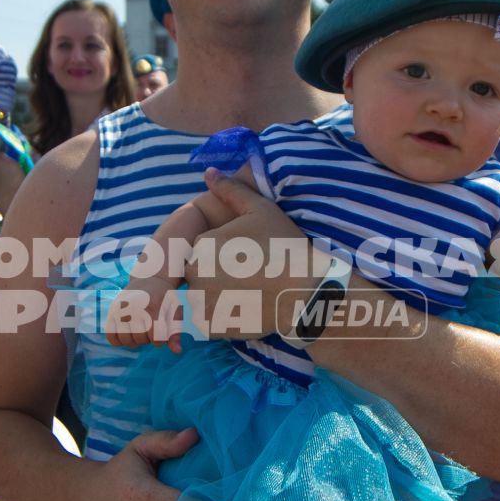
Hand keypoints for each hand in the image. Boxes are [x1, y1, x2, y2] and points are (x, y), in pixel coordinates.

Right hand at [105, 278, 182, 349]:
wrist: (149, 279)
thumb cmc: (165, 300)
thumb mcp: (174, 312)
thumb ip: (175, 333)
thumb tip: (177, 351)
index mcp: (152, 306)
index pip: (156, 338)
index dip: (160, 340)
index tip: (162, 332)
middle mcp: (134, 307)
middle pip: (141, 340)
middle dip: (148, 338)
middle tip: (151, 327)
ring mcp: (120, 309)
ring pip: (126, 341)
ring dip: (135, 340)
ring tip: (141, 329)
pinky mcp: (111, 311)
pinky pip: (111, 336)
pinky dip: (119, 340)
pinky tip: (128, 332)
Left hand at [181, 170, 317, 339]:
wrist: (305, 294)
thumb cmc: (285, 248)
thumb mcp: (260, 210)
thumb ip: (231, 190)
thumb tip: (209, 172)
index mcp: (201, 245)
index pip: (200, 250)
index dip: (223, 254)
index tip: (247, 258)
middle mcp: (194, 275)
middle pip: (197, 275)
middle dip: (217, 276)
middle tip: (249, 276)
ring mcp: (201, 304)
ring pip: (201, 299)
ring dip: (217, 298)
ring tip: (249, 294)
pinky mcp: (212, 328)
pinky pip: (209, 321)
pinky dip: (223, 318)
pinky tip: (247, 308)